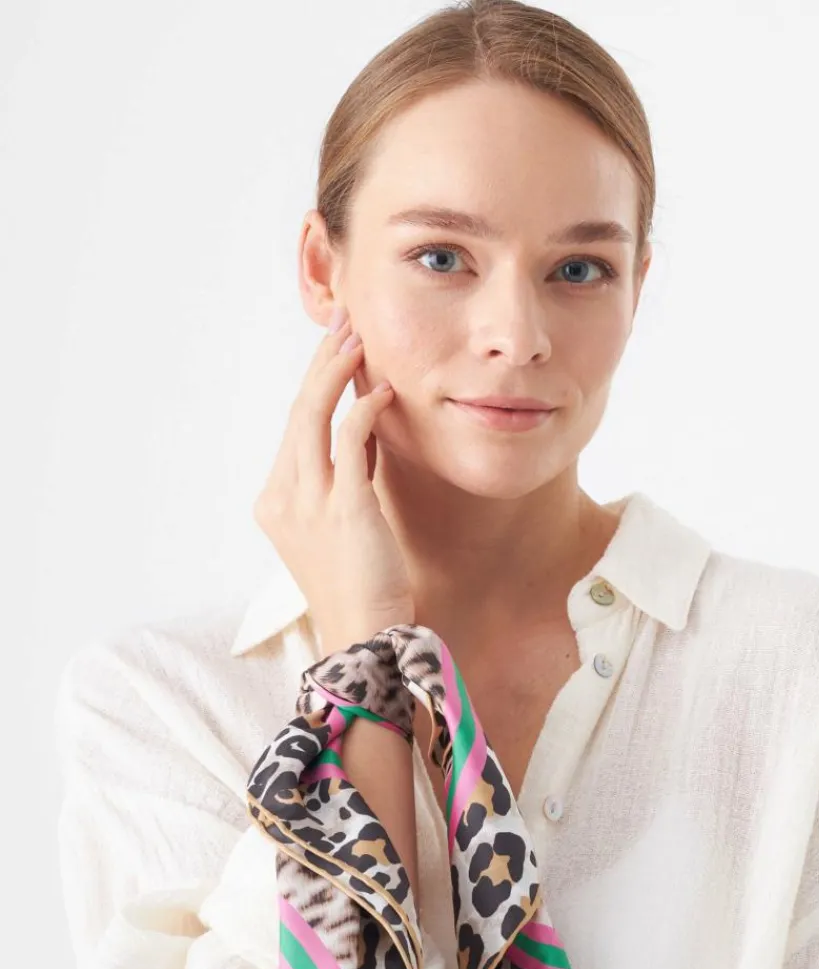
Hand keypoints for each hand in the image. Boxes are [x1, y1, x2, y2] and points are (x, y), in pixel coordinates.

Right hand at [253, 308, 413, 650]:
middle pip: (299, 412)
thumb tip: (366, 429)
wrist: (363, 638)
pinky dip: (364, 410)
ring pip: (313, 416)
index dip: (315, 383)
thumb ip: (349, 476)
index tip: (337, 348)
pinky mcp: (344, 510)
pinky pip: (350, 441)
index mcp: (277, 502)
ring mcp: (309, 503)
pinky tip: (383, 392)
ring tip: (358, 337)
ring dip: (336, 371)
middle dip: (322, 361)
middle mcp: (284, 498)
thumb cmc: (361, 588)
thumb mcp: (346, 523)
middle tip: (345, 322)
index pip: (296, 427)